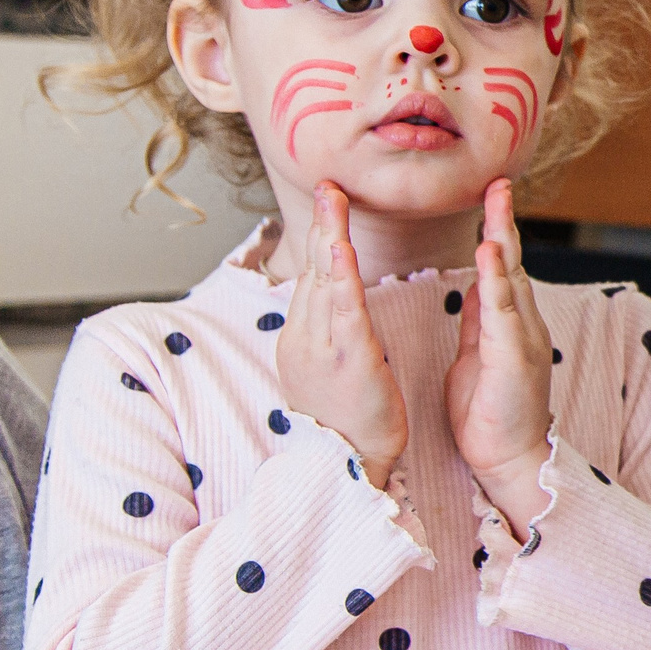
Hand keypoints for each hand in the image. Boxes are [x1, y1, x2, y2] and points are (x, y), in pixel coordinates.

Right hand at [278, 182, 407, 487]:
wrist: (346, 464)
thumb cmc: (348, 420)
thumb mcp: (329, 368)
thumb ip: (329, 332)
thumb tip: (331, 303)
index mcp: (302, 338)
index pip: (312, 278)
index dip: (321, 238)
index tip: (329, 204)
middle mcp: (304, 336)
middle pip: (312, 270)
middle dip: (320, 225)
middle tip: (328, 185)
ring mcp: (320, 347)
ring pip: (323, 282)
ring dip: (328, 237)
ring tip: (333, 200)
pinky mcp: (345, 360)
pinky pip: (342, 311)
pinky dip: (341, 278)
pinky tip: (341, 250)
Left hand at [445, 179, 555, 538]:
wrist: (508, 457)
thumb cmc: (490, 412)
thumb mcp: (477, 354)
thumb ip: (480, 318)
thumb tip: (477, 285)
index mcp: (507, 322)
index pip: (500, 266)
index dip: (495, 229)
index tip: (489, 193)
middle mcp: (521, 323)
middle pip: (511, 261)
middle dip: (505, 219)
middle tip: (499, 181)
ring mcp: (522, 338)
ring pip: (512, 279)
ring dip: (504, 239)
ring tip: (496, 204)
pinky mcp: (515, 358)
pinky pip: (504, 312)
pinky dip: (497, 281)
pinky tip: (489, 256)